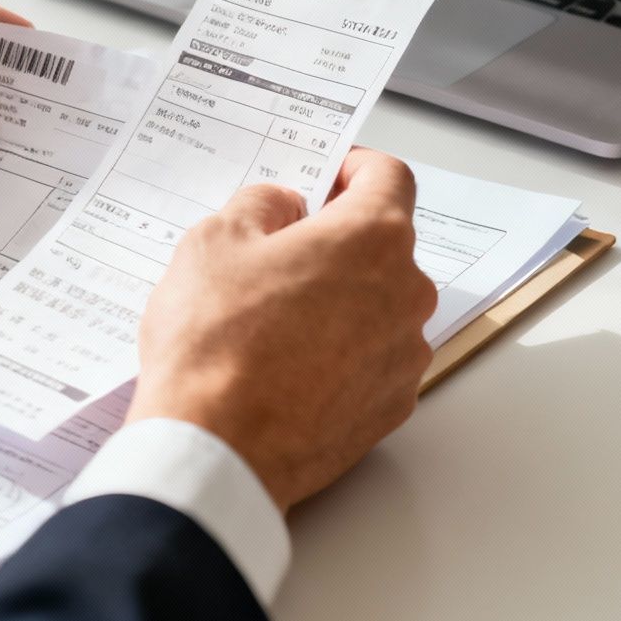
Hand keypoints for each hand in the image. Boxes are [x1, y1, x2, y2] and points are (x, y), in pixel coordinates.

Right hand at [127, 149, 436, 509]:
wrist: (217, 452)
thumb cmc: (215, 345)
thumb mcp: (215, 241)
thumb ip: (262, 204)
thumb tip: (284, 207)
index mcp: (373, 238)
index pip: (389, 176)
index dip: (353, 167)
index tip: (327, 176)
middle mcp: (406, 294)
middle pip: (384, 244)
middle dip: (336, 240)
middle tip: (277, 252)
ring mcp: (404, 356)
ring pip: (378, 305)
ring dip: (340, 299)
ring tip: (273, 320)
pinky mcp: (391, 407)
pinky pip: (372, 360)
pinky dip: (340, 353)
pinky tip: (288, 366)